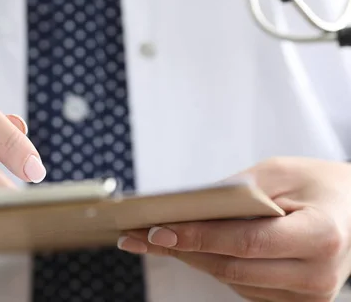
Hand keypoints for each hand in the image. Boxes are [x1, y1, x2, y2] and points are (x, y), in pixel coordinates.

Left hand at [117, 157, 350, 301]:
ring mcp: (309, 296)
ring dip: (191, 260)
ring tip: (152, 241)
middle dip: (182, 251)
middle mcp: (318, 275)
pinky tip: (186, 250)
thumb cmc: (317, 184)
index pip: (247, 243)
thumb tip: (187, 211)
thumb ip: (237, 192)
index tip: (159, 231)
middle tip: (139, 236)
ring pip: (233, 282)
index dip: (199, 238)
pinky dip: (213, 266)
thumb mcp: (279, 172)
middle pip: (233, 268)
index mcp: (322, 236)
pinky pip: (243, 287)